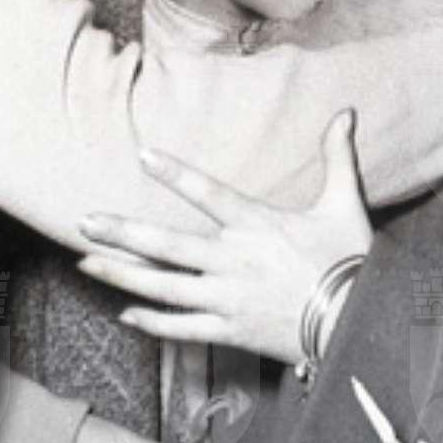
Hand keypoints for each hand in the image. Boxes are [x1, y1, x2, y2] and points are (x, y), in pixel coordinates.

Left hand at [77, 110, 374, 364]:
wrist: (357, 323)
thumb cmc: (350, 260)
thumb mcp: (344, 204)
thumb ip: (337, 157)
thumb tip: (345, 112)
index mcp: (258, 225)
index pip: (209, 194)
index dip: (176, 174)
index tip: (142, 155)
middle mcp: (235, 260)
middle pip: (168, 246)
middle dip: (123, 234)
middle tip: (84, 222)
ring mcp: (228, 298)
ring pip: (163, 287)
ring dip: (122, 275)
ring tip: (87, 262)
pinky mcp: (230, 330)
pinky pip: (182, 328)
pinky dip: (152, 323)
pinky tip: (125, 315)